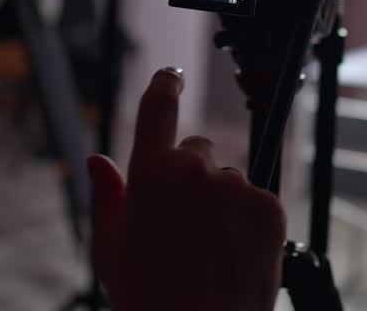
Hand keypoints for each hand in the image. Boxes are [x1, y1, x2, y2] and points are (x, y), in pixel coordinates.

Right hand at [89, 68, 286, 310]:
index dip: (165, 86)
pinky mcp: (270, 208)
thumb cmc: (149, 298)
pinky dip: (249, 220)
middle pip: (197, 150)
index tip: (171, 77)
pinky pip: (256, 200)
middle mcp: (197, 172)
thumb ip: (107, 196)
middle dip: (191, 174)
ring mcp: (237, 188)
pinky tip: (233, 251)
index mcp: (152, 175)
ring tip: (209, 248)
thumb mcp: (112, 248)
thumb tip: (97, 160)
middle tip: (183, 223)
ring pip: (229, 178)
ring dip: (222, 201)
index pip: (158, 109)